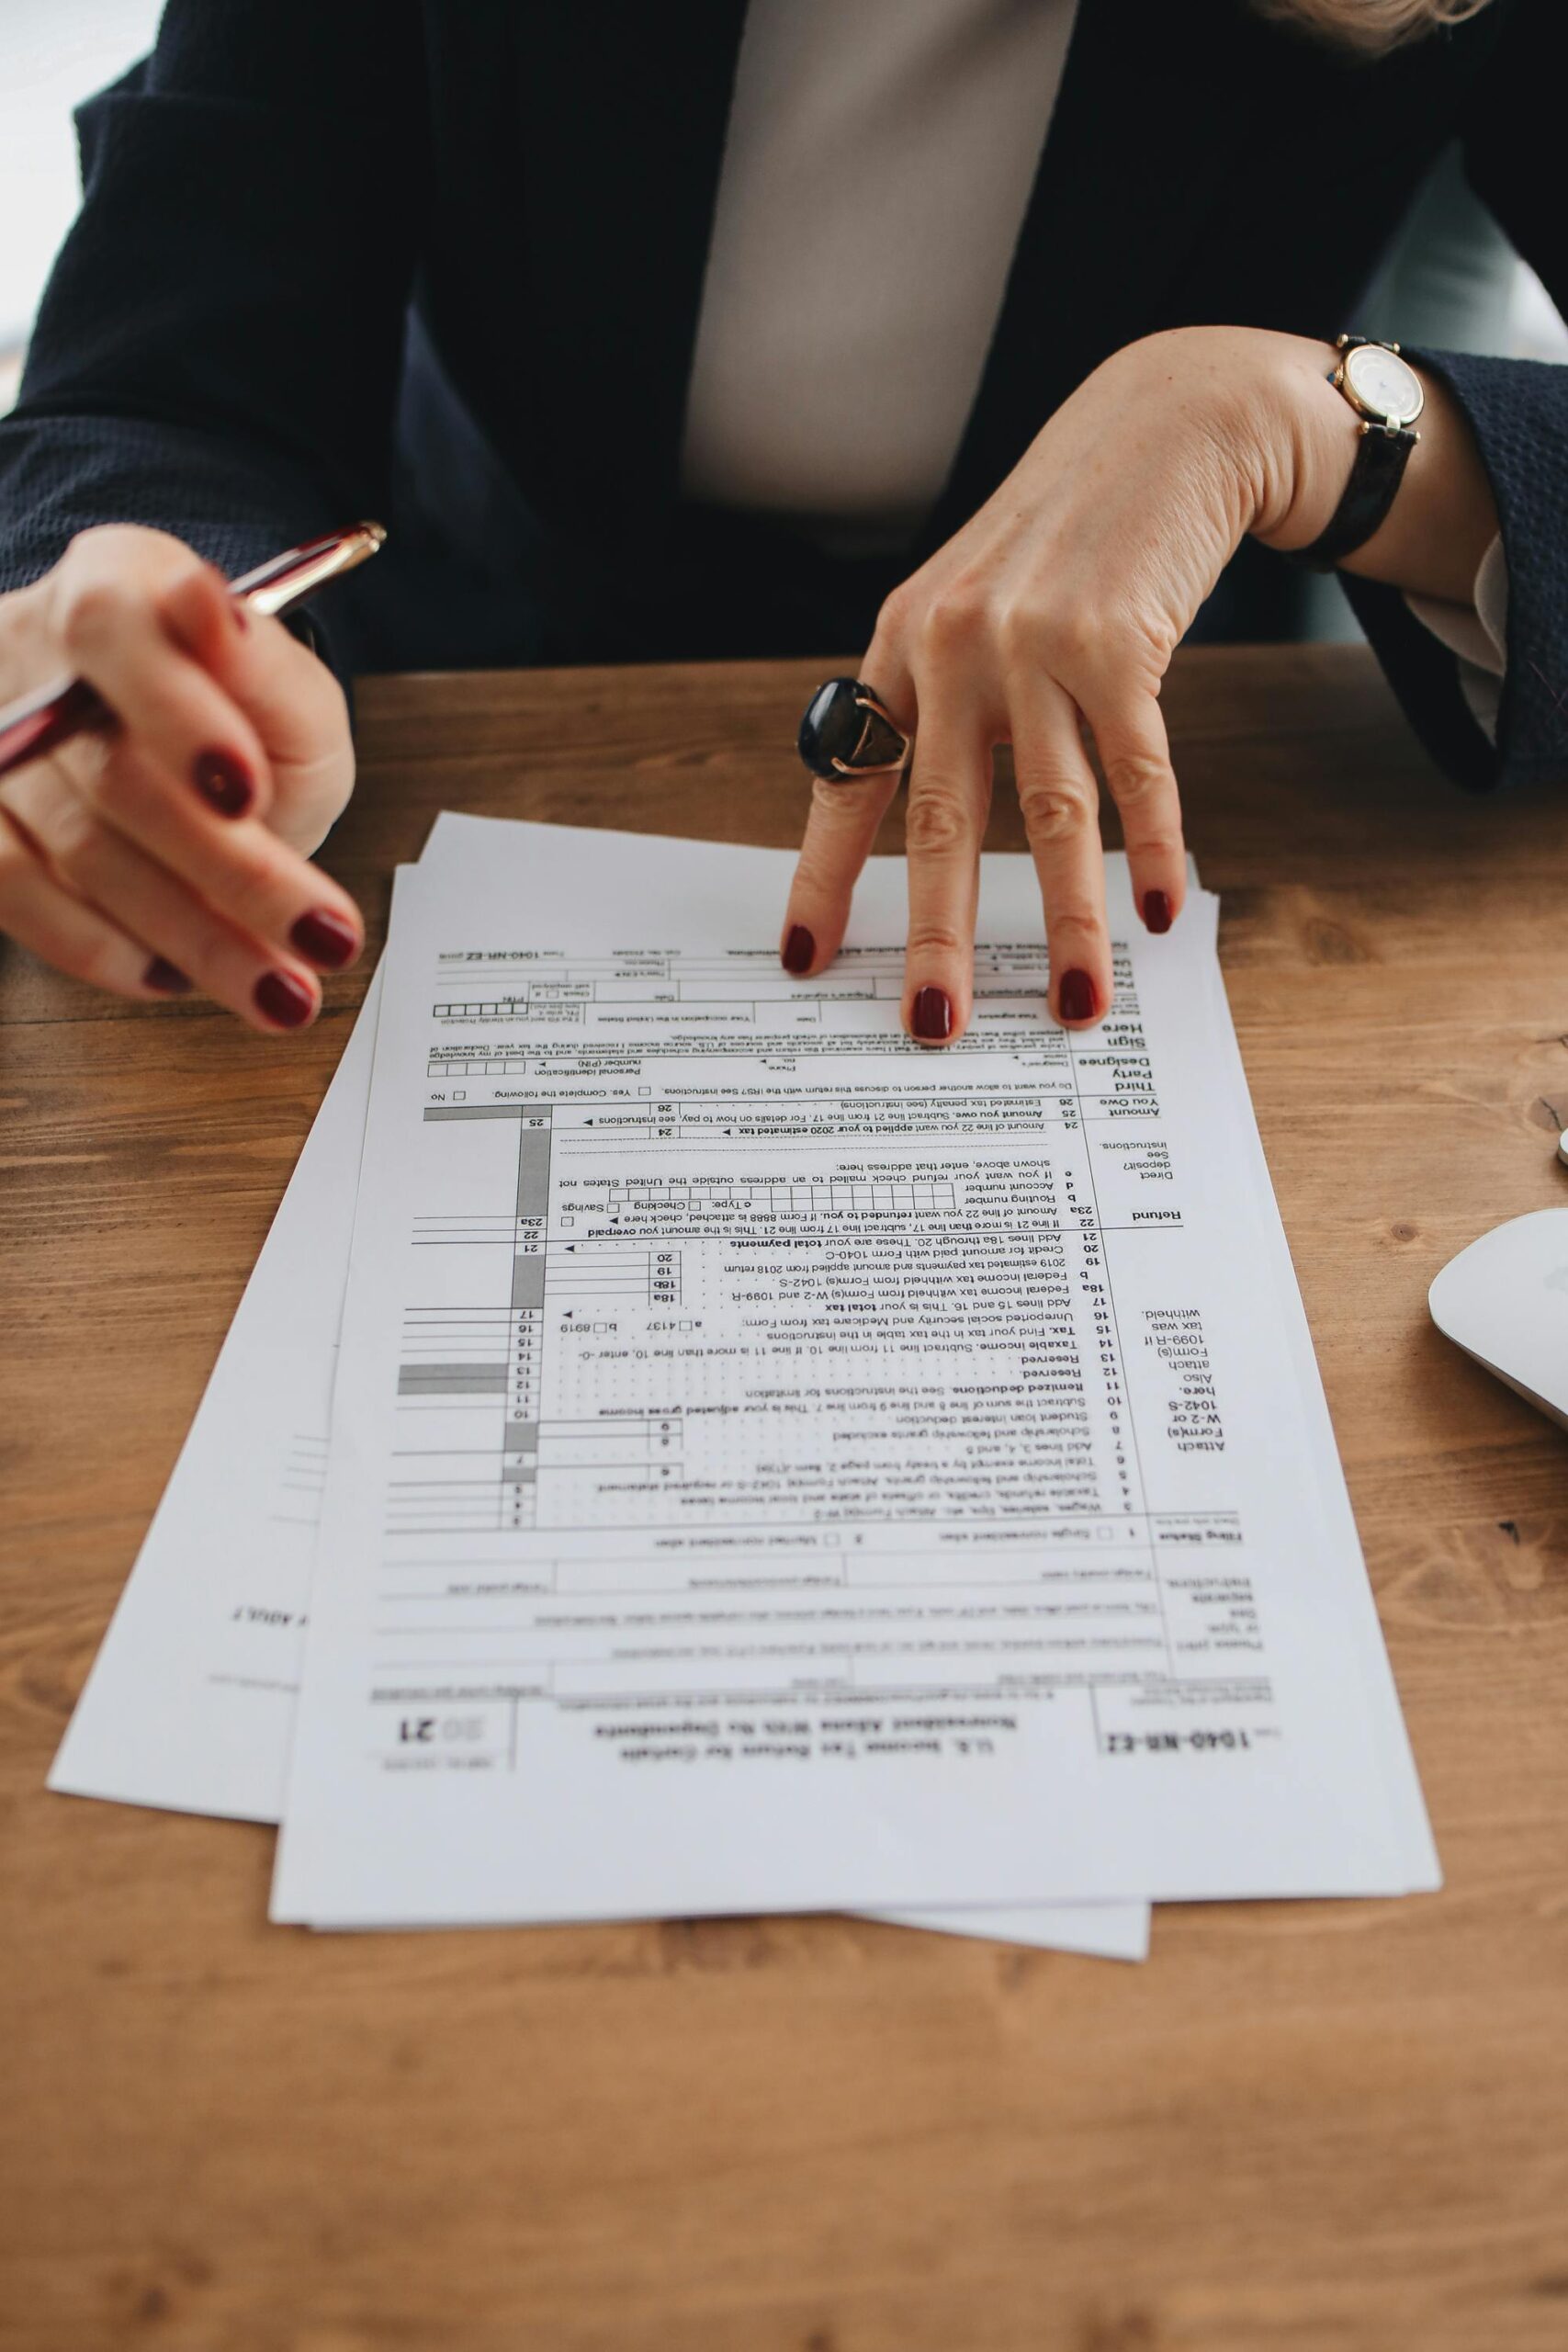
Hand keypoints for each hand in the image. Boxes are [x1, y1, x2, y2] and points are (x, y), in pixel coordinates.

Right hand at [0, 524, 359, 1029]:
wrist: (188, 767)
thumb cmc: (245, 726)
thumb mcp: (290, 695)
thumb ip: (263, 667)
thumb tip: (207, 606)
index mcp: (121, 584)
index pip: (118, 628)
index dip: (179, 714)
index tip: (246, 789)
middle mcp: (37, 653)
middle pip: (117, 772)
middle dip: (235, 871)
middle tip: (321, 934)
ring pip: (80, 848)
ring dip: (192, 934)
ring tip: (281, 987)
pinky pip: (14, 892)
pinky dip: (101, 946)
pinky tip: (173, 974)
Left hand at [779, 325, 1492, 1040]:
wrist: (1159, 424)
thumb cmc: (1059, 538)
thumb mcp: (967, 601)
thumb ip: (939, 697)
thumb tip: (928, 824)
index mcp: (900, 648)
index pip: (849, 782)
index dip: (825, 879)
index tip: (807, 961)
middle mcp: (953, 647)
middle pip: (940, 822)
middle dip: (938, 935)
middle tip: (934, 1024)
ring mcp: (1036, 643)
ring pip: (1049, 815)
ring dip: (1064, 922)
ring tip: (1072, 1005)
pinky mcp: (1123, 641)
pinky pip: (1138, 770)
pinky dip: (1152, 846)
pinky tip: (1160, 910)